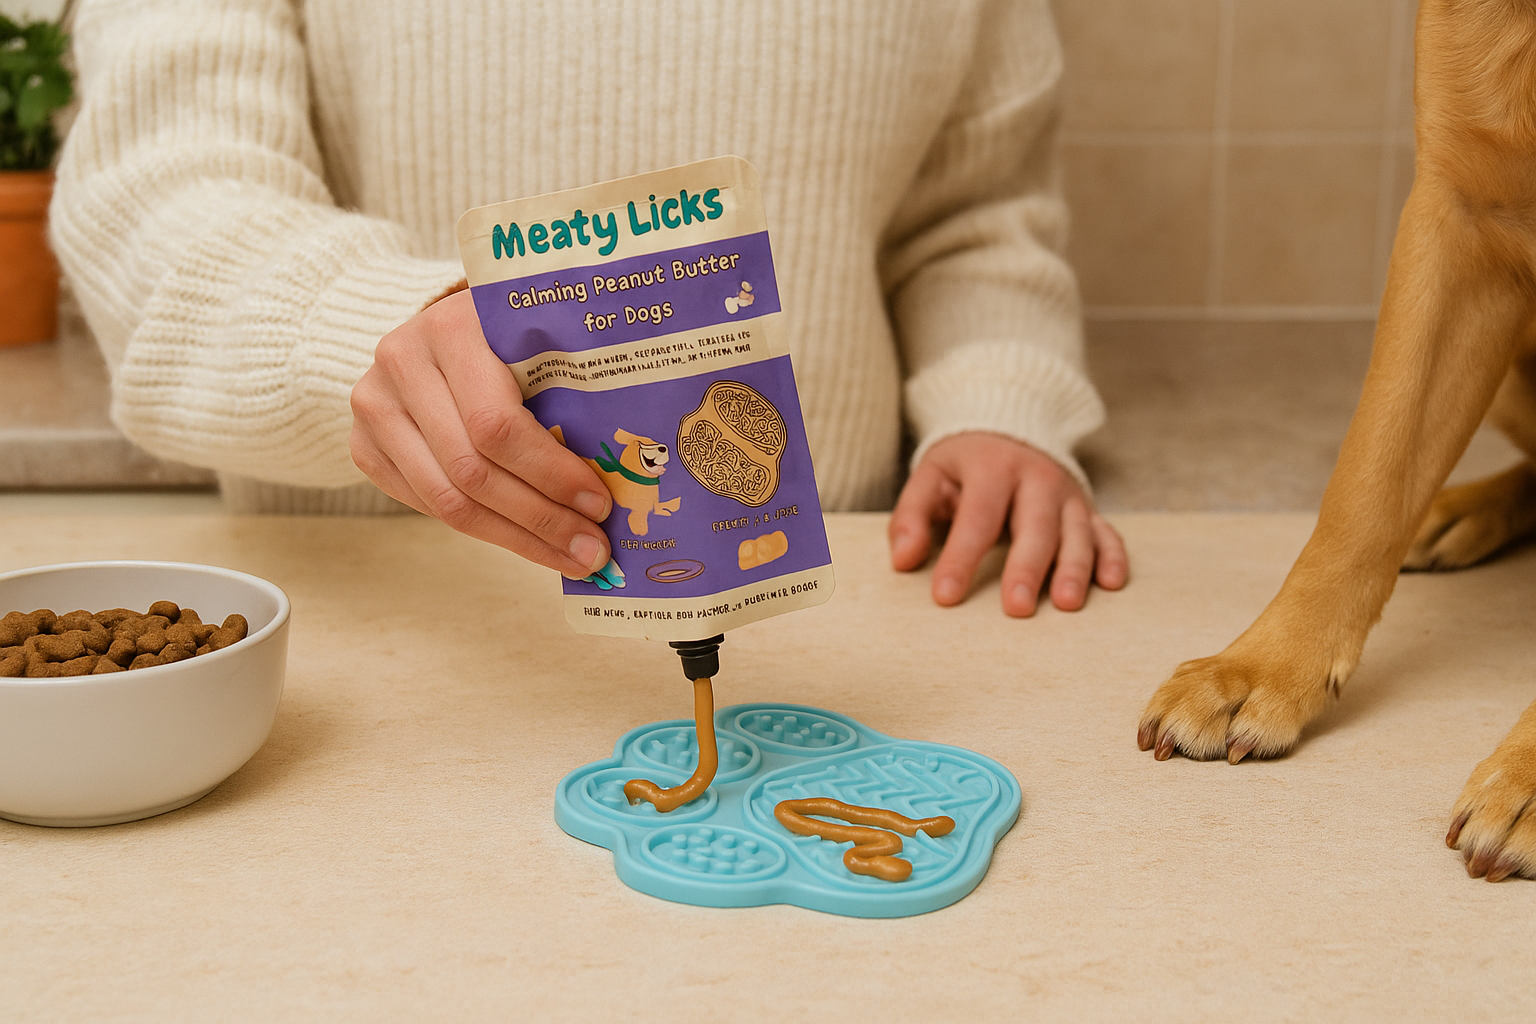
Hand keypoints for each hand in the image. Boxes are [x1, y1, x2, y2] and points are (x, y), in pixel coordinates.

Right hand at [349, 288, 613, 578]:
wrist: (436, 327)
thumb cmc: (508, 335)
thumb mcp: (539, 338)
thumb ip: (569, 385)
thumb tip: (627, 475)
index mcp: (451, 328)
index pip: (496, 425)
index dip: (550, 473)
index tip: (599, 504)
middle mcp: (401, 363)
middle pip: (472, 471)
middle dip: (540, 520)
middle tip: (591, 549)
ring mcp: (373, 406)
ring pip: (446, 500)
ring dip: (515, 539)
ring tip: (567, 557)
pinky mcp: (363, 444)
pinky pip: (426, 505)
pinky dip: (482, 529)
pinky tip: (526, 540)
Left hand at [889, 432, 1127, 615]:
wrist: (1012, 426)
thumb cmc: (966, 464)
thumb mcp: (931, 476)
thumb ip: (911, 517)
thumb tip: (903, 561)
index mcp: (992, 466)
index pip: (977, 517)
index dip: (961, 558)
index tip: (945, 596)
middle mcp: (1037, 477)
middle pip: (1034, 526)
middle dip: (1027, 567)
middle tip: (1016, 608)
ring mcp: (1068, 494)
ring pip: (1076, 532)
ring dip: (1074, 568)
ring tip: (1066, 604)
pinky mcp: (1089, 509)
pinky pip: (1107, 532)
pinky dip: (1113, 556)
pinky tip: (1110, 584)